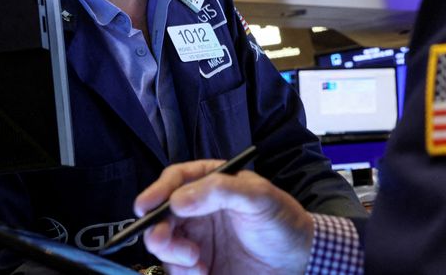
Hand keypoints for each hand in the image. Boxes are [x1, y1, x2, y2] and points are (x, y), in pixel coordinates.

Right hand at [135, 160, 313, 274]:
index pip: (175, 180)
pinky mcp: (199, 267)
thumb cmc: (284, 221)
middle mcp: (199, 210)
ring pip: (163, 244)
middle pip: (161, 214)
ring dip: (172, 255)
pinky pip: (176, 270)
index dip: (157, 191)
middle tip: (164, 241)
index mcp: (211, 184)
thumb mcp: (259, 197)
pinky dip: (183, 273)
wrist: (300, 261)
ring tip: (197, 261)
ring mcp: (197, 239)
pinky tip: (203, 271)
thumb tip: (178, 199)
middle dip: (157, 229)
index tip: (145, 206)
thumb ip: (221, 190)